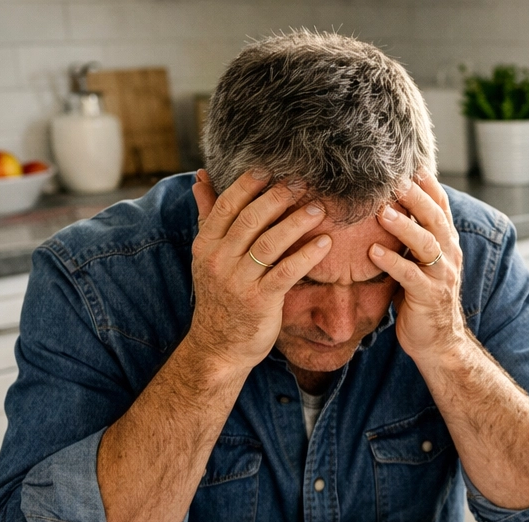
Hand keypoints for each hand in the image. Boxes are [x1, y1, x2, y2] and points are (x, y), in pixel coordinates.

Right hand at [187, 168, 331, 374]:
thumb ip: (208, 216)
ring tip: (319, 208)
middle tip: (303, 183)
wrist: (218, 345)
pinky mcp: (260, 300)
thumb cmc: (220, 296)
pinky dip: (306, 254)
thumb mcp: (207, 255)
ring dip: (297, 222)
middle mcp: (219, 259)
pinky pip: (286, 271)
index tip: (271, 168)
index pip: (226, 205)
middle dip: (278, 197)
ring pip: (269, 242)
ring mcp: (239, 281)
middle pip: (251, 219)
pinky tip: (325, 242)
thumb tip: (202, 177)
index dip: (249, 184)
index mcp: (206, 244)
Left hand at [370, 171, 467, 359]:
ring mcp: (441, 276)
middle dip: (415, 196)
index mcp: (447, 243)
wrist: (438, 342)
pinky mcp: (428, 297)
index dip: (427, 184)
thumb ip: (412, 237)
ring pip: (426, 243)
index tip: (410, 163)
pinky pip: (410, 276)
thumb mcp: (420, 262)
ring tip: (381, 211)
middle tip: (393, 179)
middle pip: (434, 218)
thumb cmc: (422, 299)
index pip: (440, 206)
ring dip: (403, 225)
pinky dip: (392, 262)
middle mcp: (449, 255)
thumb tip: (388, 205)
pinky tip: (373, 252)